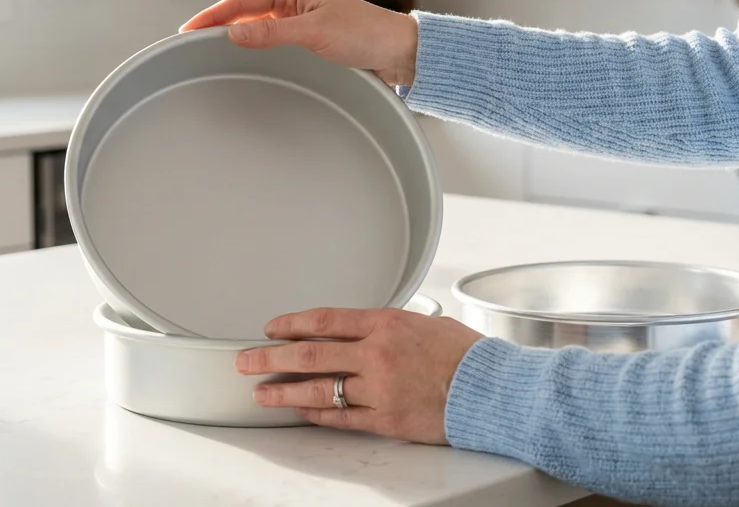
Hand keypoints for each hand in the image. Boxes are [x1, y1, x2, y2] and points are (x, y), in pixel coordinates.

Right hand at [180, 0, 419, 86]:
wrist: (398, 52)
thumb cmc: (365, 34)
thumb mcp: (315, 33)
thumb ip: (272, 34)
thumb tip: (233, 33)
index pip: (243, 1)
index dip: (213, 15)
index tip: (188, 29)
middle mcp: (296, 2)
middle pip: (247, 13)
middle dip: (219, 26)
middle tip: (190, 45)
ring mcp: (302, 22)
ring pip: (259, 29)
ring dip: (238, 38)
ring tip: (210, 54)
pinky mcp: (311, 41)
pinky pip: (274, 42)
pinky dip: (257, 50)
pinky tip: (246, 60)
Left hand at [235, 308, 484, 444]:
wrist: (493, 388)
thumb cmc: (468, 355)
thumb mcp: (425, 324)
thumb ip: (388, 327)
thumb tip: (360, 330)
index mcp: (386, 323)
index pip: (325, 319)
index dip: (292, 323)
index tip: (271, 327)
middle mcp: (376, 354)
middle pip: (309, 353)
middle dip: (270, 356)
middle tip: (245, 359)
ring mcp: (378, 388)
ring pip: (317, 388)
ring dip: (283, 391)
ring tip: (260, 392)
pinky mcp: (385, 419)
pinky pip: (340, 416)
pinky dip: (316, 413)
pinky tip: (299, 411)